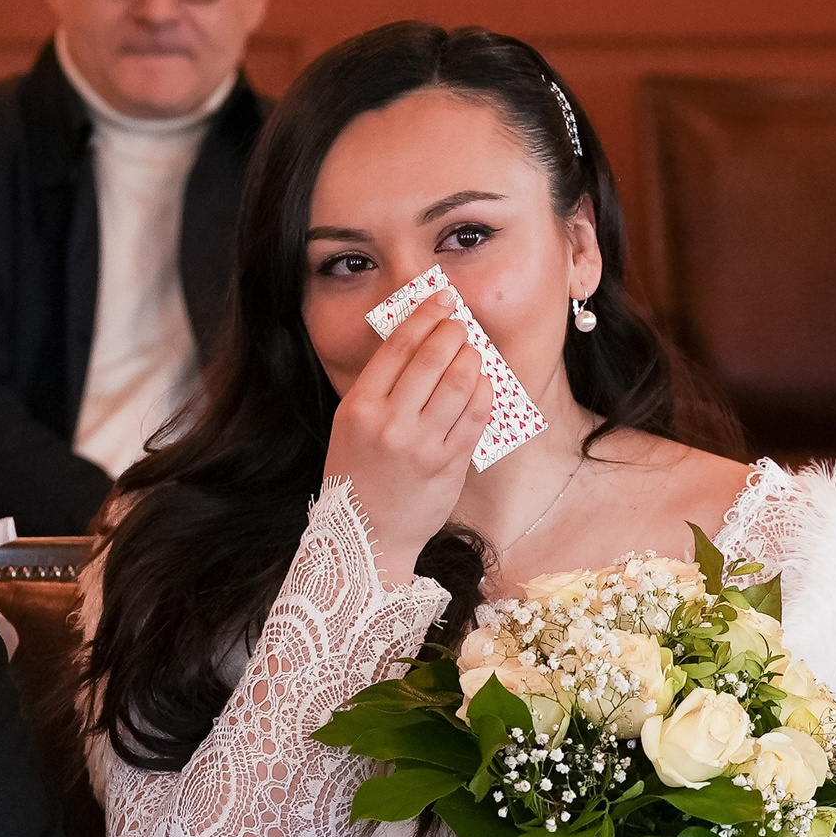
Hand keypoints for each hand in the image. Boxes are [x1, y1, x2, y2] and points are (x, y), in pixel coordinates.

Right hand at [323, 294, 496, 584]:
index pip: (398, 347)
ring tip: (472, 352)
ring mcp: (422, 444)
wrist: (366, 538)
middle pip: (433, 358)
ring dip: (472, 358)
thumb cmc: (358, 477)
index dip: (425, 316)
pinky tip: (481, 383)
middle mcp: (390, 423)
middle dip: (453, 331)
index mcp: (360, 408)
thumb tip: (418, 340)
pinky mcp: (450, 463)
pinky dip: (484, 390)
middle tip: (459, 322)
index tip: (441, 299)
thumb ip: (380, 387)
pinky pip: (477, 414)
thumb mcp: (351, 426)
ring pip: (460, 381)